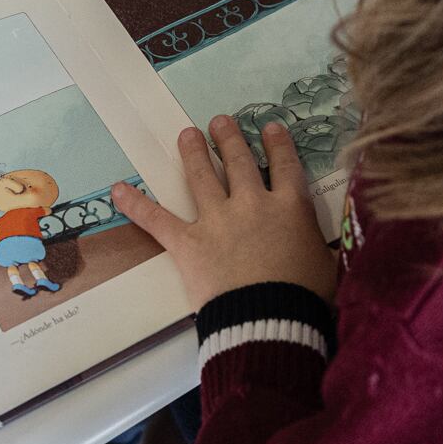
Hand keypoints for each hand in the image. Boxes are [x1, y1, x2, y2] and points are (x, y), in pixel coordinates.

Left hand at [114, 116, 336, 310]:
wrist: (269, 322)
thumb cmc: (305, 297)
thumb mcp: (325, 261)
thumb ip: (316, 240)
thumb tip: (318, 237)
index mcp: (290, 208)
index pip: (285, 165)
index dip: (277, 144)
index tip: (270, 128)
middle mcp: (252, 204)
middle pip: (239, 162)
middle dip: (229, 138)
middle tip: (220, 122)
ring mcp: (218, 220)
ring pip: (202, 176)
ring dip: (193, 152)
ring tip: (187, 134)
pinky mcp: (189, 243)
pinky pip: (157, 220)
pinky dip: (135, 204)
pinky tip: (117, 190)